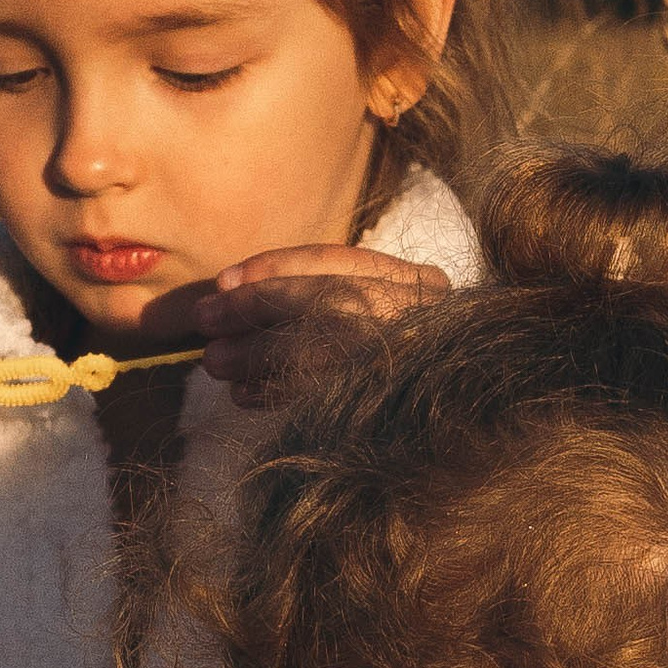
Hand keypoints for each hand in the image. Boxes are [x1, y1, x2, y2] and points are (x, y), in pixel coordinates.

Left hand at [185, 242, 446, 405]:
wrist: (462, 403)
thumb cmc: (401, 353)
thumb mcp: (372, 308)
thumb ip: (308, 289)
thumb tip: (229, 285)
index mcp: (421, 285)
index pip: (337, 262)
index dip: (275, 268)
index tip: (225, 282)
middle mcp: (423, 319)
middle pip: (329, 301)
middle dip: (256, 308)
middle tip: (205, 320)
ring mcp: (415, 362)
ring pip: (324, 348)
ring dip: (258, 354)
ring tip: (214, 362)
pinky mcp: (397, 404)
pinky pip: (325, 395)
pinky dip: (278, 392)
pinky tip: (244, 395)